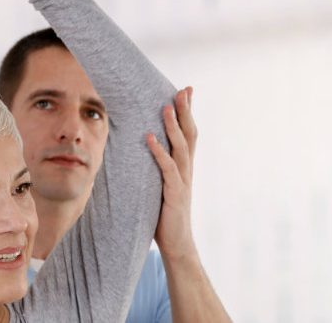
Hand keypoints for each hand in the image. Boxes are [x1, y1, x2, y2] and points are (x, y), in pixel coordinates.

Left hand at [148, 87, 198, 260]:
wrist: (176, 243)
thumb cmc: (164, 214)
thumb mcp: (160, 186)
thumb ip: (156, 168)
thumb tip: (142, 151)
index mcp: (183, 167)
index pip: (188, 134)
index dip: (188, 113)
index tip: (186, 91)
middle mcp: (186, 170)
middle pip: (189, 135)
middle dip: (186, 111)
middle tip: (183, 89)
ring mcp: (182, 181)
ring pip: (181, 148)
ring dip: (173, 127)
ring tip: (165, 107)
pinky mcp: (174, 193)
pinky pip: (167, 169)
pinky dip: (159, 152)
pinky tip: (149, 138)